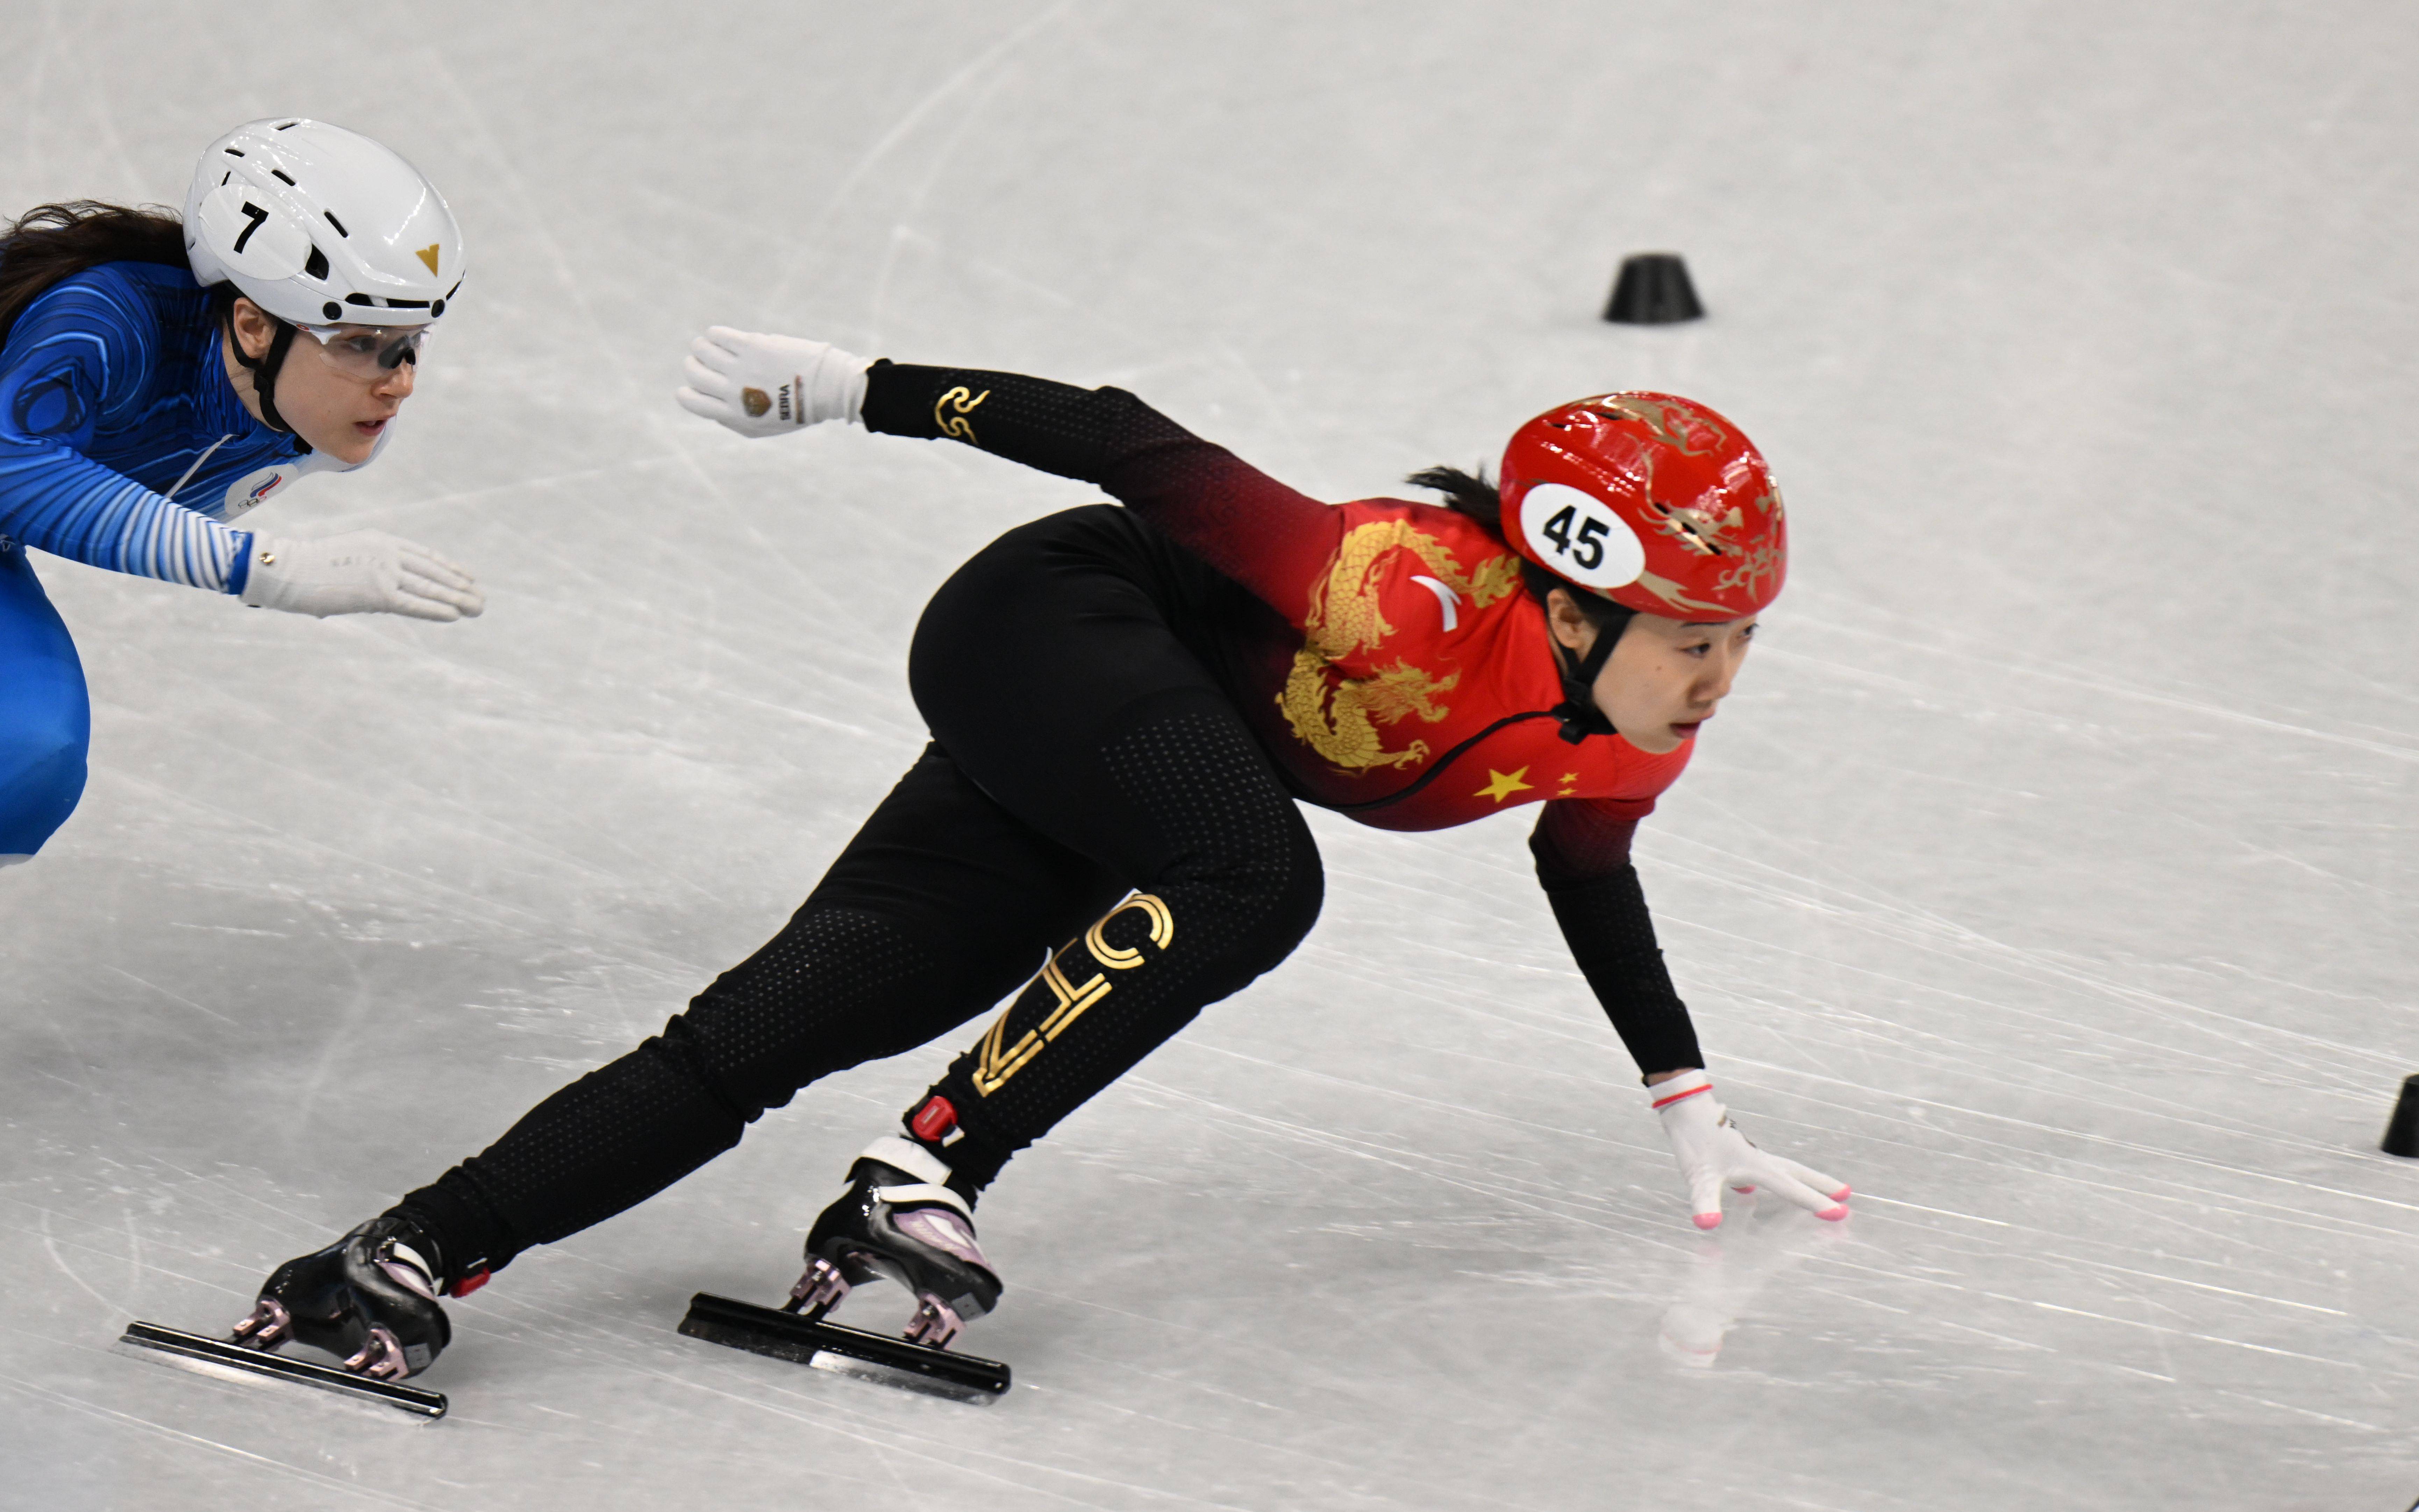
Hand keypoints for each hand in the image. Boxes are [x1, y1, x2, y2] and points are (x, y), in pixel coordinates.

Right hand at [239, 531, 483, 621]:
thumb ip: (372, 571)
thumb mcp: (348, 560)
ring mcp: (383, 571)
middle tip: (481, 598)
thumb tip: (387, 595)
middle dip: (460, 586)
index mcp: (381, 540)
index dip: (449, 568)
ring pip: (429, 588)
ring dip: (457, 599)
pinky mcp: (376, 593)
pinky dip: (436, 609)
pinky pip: (413, 603)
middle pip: (433, 572)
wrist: (285, 569)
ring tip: (477, 608)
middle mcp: (387, 553)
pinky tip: (454, 615)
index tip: (468, 578)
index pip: (425, 556)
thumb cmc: (309, 568)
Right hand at [675, 326, 868, 436]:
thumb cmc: (796, 409)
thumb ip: (733, 420)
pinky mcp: (752, 345)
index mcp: (733, 414)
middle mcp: (733, 392)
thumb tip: (712, 408)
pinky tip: (722, 336)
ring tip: (712, 346)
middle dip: (693, 365)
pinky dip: (715, 334)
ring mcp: (742, 367)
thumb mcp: (762, 427)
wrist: (826, 389)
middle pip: (693, 373)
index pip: (690, 401)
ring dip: (702, 347)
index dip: (686, 391)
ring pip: (701, 349)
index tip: (695, 385)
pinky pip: (718, 334)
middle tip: (704, 362)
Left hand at [1648, 1069, 1848, 1229]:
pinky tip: (1751, 1189)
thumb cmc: (1693, 1140)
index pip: (1792, 1189)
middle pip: (1798, 1173)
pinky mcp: (1735, 1153)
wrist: (1684, 1109)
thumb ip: (1704, 1202)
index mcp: (1756, 1166)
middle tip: (1848, 1193)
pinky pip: (1763, 1169)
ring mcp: (1748, 1155)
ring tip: (1819, 1188)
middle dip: (1822, 1185)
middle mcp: (1758, 1160)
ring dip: (1803, 1180)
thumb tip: (1708, 1226)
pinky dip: (1771, 1178)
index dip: (1816, 1202)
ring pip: (1784, 1169)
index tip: (1842, 1213)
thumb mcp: (1698, 1176)